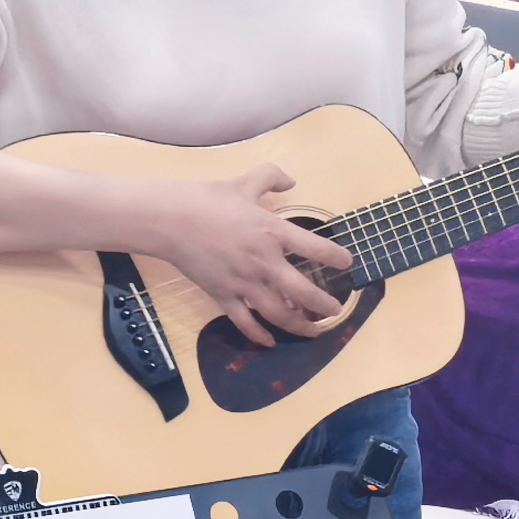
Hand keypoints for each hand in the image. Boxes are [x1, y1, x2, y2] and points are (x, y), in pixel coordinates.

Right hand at [153, 162, 354, 345]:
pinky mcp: (223, 295)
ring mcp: (244, 282)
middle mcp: (264, 262)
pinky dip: (259, 335)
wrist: (171, 220)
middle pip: (303, 292)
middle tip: (335, 310)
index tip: (348, 264)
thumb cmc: (208, 200)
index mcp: (272, 231)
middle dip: (324, 304)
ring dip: (299, 325)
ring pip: (278, 313)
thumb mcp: (244, 182)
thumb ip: (271, 177)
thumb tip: (291, 181)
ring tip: (312, 330)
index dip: (336, 258)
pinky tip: (269, 341)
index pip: (315, 248)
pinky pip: (245, 322)